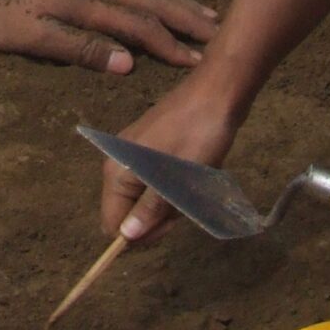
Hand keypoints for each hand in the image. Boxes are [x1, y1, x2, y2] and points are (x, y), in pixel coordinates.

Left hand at [0, 0, 218, 73]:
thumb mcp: (33, 40)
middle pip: (152, 3)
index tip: (197, 62)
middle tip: (217, 34)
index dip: (170, 47)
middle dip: (186, 20)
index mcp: (88, 9)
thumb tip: (127, 64)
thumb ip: (80, 50)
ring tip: (203, 10)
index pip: (140, 29)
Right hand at [100, 82, 246, 244]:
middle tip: (186, 200)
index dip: (139, 234)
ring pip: (144, 197)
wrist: (215, 92)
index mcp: (116, 172)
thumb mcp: (177, 180)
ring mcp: (133, 154)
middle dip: (156, 216)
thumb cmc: (196, 136)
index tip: (170, 225)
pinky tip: (190, 173)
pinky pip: (153, 181)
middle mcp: (118, 163)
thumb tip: (125, 237)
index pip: (113, 223)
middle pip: (129, 211)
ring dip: (168, 200)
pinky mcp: (149, 148)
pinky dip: (171, 185)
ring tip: (192, 183)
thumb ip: (149, 210)